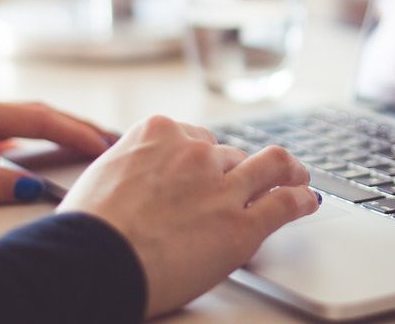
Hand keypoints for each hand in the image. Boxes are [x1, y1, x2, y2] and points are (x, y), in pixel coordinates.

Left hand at [0, 93, 109, 204]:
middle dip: (74, 125)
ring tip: (82, 144)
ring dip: (51, 132)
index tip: (106, 144)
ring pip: (16, 123)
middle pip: (34, 113)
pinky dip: (23, 141)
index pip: (38, 118)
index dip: (75, 132)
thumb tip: (32, 188)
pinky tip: (27, 155)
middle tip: (110, 138)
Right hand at [57, 115, 318, 317]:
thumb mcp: (101, 176)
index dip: (206, 157)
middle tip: (245, 185)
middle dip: (235, 172)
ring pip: (269, 166)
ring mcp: (222, 186)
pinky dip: (302, 200)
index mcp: (158, 134)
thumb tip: (133, 179)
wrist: (93, 261)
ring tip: (297, 177)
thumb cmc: (87, 229)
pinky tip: (307, 201)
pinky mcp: (242, 225)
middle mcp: (195, 153)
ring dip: (286, 172)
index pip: (197, 137)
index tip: (212, 166)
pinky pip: (285, 204)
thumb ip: (131, 168)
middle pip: (229, 155)